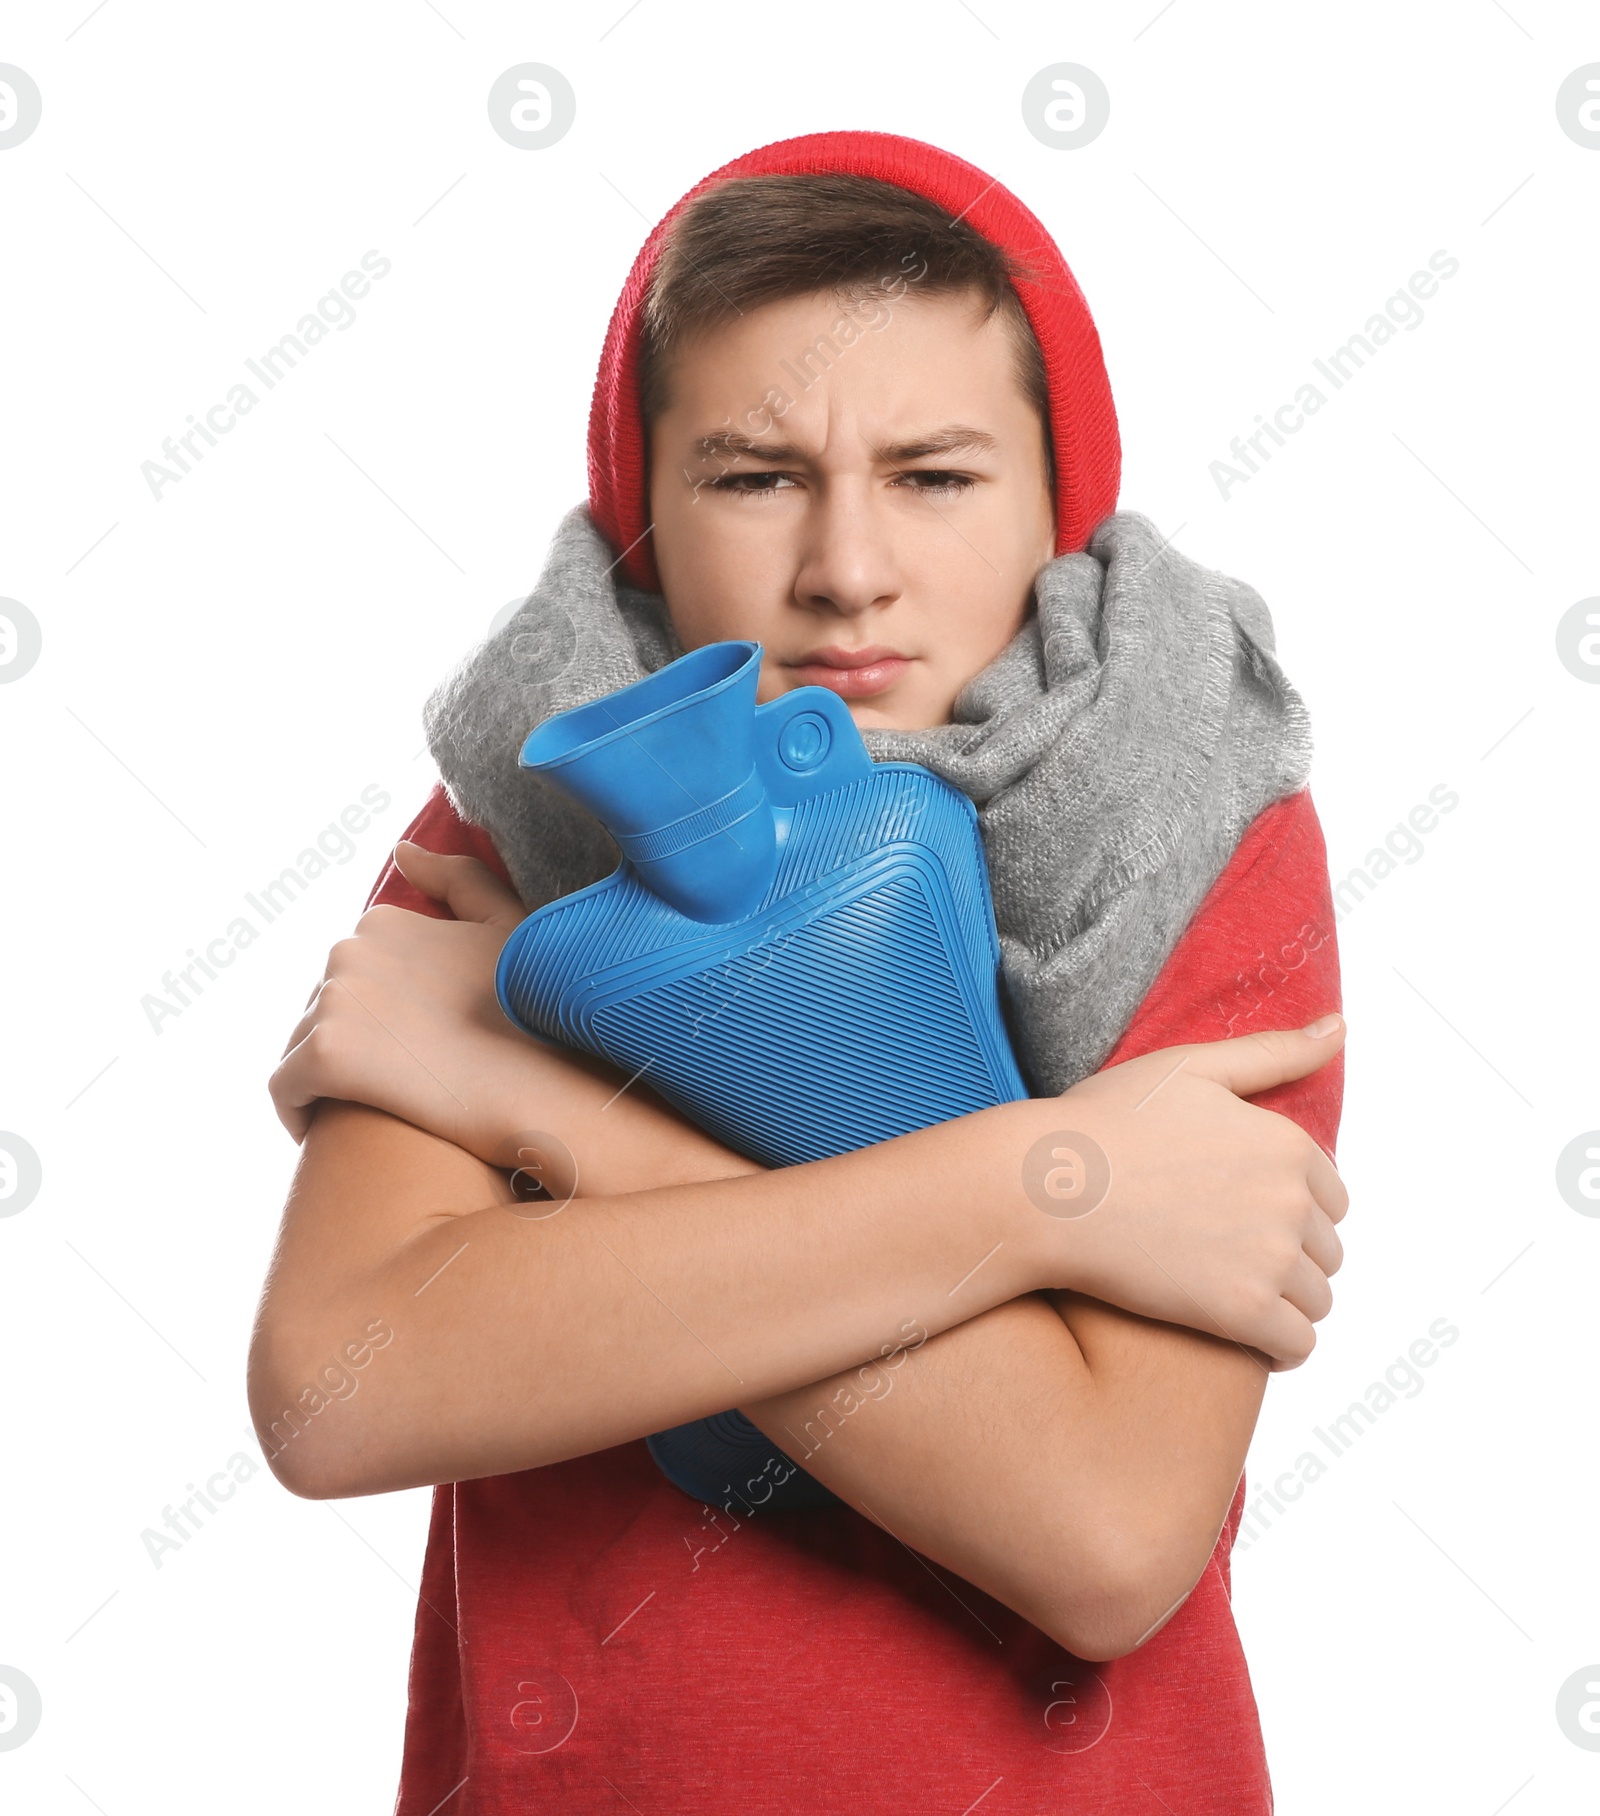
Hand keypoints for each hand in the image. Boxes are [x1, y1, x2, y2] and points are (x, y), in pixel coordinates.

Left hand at [269, 841, 574, 1162]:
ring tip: (371, 1116)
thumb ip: (459, 880)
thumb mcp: (512, 929)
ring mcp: (335, 997)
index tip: (409, 1053)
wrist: (549, 1094)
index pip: (352, 977)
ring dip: (323, 1081)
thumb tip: (402, 852)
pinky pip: (285, 1089)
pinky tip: (332, 1136)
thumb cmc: (540, 1020)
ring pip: (299, 1047)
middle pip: (321, 1009)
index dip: (378, 1019)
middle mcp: (351, 947)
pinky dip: (299, 1113)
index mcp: (387, 920)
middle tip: (397, 1090)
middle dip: (349, 1045)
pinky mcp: (325, 1053)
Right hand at [1031, 1018, 1349, 1370]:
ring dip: (1285, 1302)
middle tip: (1226, 1254)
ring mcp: (1270, 1258)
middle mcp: (1292, 1201)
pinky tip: (1244, 1335)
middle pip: (1326, 1250)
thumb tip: (1341, 1028)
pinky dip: (1280, 1346)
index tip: (1239, 1214)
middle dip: (1289, 1256)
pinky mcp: (1242, 1311)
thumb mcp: (1190, 1067)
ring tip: (1229, 1292)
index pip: (1329, 1196)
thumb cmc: (1104, 1123)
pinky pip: (1297, 1344)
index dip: (1288, 1208)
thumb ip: (1275, 1052)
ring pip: (1317, 1299)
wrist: (1046, 1188)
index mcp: (1287, 1143)